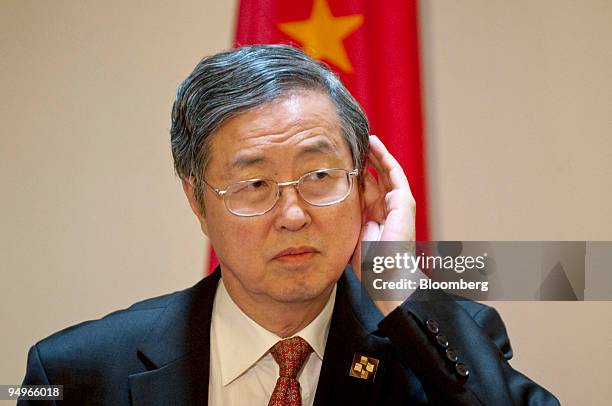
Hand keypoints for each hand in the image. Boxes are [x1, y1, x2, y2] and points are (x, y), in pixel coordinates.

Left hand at [350, 135, 415, 315]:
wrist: (386, 276)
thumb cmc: (365, 266)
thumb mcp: (345, 237)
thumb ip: (338, 222)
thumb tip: (312, 209)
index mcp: (372, 221)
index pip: (360, 192)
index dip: (349, 178)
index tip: (333, 163)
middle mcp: (384, 211)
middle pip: (372, 179)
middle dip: (360, 162)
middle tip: (346, 145)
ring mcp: (396, 206)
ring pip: (383, 172)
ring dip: (372, 154)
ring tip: (359, 139)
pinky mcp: (404, 202)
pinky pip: (393, 173)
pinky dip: (383, 157)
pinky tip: (372, 144)